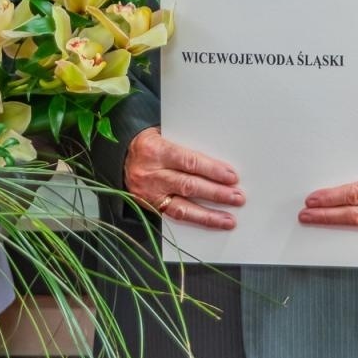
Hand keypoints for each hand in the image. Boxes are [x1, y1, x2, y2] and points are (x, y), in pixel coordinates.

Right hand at [124, 126, 243, 230]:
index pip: (189, 161)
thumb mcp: (163, 134)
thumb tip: (217, 160)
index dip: (212, 170)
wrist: (120, 157)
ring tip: (229, 219)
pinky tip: (211, 222)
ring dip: (209, 215)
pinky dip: (195, 220)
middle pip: (188, 185)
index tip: (231, 176)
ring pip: (182, 207)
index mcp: (155, 149)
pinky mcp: (149, 206)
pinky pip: (174, 216)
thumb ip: (186, 145)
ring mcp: (149, 193)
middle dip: (216, 193)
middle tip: (237, 197)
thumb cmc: (149, 143)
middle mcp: (151, 173)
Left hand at [300, 152, 357, 240]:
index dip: (333, 198)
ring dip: (332, 226)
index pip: (357, 194)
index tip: (312, 199)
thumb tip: (333, 168)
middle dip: (327, 216)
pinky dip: (344, 234)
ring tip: (312, 222)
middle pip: (354, 215)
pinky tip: (328, 230)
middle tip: (305, 215)